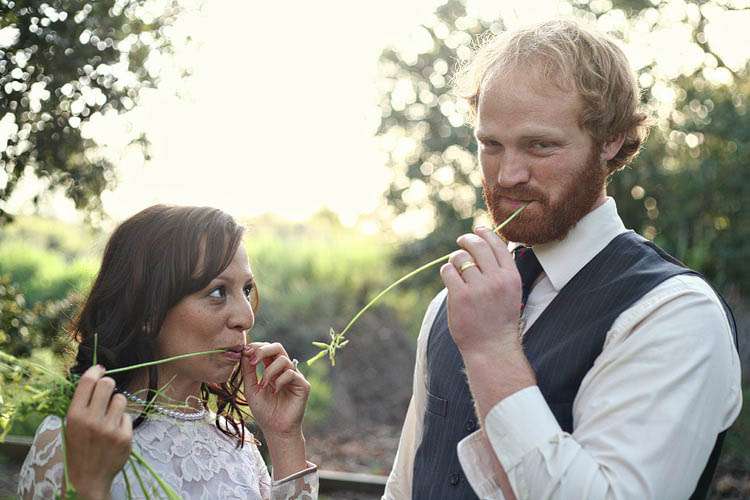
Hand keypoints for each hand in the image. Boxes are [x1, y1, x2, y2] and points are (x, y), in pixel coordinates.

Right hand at [64, 365, 131, 498]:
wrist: (87, 478)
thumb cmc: (78, 449)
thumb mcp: (71, 426)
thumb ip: (82, 405)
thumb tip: (96, 379)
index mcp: (75, 416)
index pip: (88, 382)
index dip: (95, 371)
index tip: (100, 369)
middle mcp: (92, 420)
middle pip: (108, 384)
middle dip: (108, 385)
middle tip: (106, 392)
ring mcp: (110, 428)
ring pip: (121, 398)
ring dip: (116, 404)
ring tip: (109, 416)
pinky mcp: (125, 436)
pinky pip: (127, 416)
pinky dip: (122, 421)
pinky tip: (114, 433)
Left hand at [241, 342, 309, 437]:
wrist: (275, 429)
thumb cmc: (264, 410)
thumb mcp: (251, 389)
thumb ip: (248, 371)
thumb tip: (244, 352)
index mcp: (272, 368)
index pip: (266, 349)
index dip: (256, 347)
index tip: (244, 352)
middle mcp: (284, 370)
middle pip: (277, 347)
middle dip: (263, 350)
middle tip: (253, 360)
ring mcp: (295, 376)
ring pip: (284, 359)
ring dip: (269, 371)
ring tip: (264, 385)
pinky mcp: (303, 385)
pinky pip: (291, 373)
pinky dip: (280, 380)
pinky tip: (275, 391)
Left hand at [439, 226, 522, 355]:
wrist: (492, 347)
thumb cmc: (499, 318)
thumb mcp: (510, 292)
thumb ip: (501, 270)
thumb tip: (487, 243)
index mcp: (511, 277)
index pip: (498, 244)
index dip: (486, 233)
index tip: (477, 229)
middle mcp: (496, 280)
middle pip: (478, 245)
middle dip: (467, 239)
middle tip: (462, 241)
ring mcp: (478, 288)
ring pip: (460, 257)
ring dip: (455, 259)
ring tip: (456, 268)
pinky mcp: (460, 296)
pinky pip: (448, 271)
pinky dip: (447, 271)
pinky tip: (450, 279)